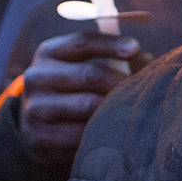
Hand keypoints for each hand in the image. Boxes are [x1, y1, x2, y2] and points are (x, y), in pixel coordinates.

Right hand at [19, 31, 151, 166]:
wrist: (40, 126)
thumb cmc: (75, 88)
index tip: (135, 48)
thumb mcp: (86, 65)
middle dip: (120, 81)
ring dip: (115, 107)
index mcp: (49, 52)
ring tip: (135, 109)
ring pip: (87, 106)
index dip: (111, 44)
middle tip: (142, 88)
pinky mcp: (40, 138)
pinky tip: (118, 132)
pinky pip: (81, 135)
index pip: (82, 42)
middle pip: (88, 75)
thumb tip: (146, 60)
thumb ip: (115, 59)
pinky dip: (103, 131)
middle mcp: (37, 77)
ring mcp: (35, 109)